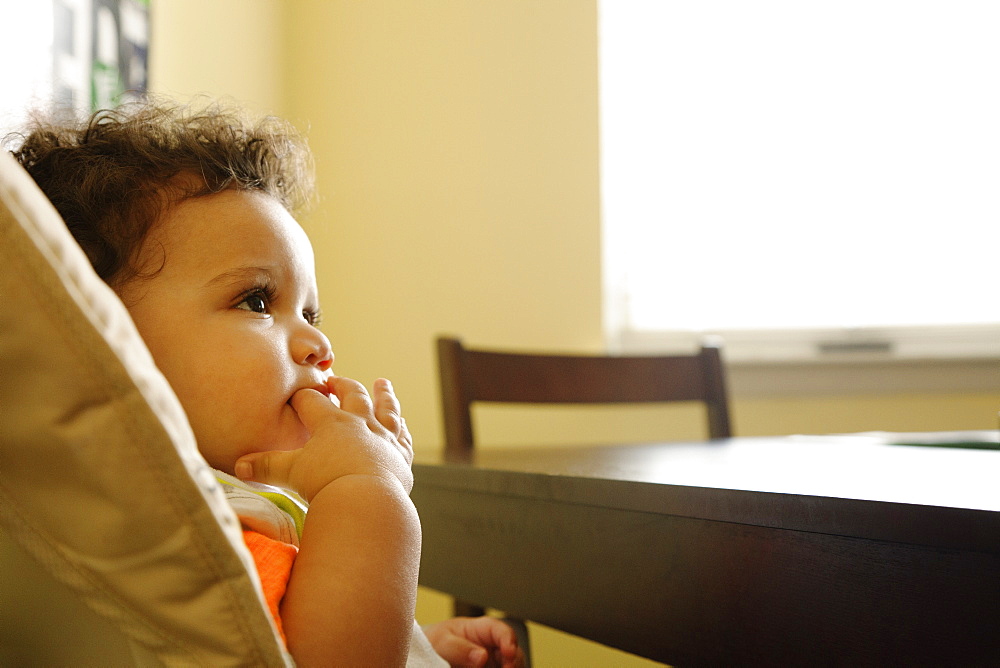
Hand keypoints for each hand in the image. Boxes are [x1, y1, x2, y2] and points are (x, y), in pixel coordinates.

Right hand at [234, 376, 413, 501]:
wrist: (366, 499)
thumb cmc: (325, 483)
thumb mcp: (291, 473)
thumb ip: (266, 466)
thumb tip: (239, 465)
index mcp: (331, 423)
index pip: (312, 401)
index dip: (303, 396)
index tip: (297, 395)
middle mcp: (360, 423)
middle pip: (352, 394)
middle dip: (342, 385)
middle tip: (336, 380)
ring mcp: (384, 437)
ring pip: (385, 409)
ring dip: (384, 395)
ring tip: (382, 383)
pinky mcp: (400, 456)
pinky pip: (403, 438)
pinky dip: (402, 430)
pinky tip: (402, 424)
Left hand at [423, 617, 525, 667]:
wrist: (427, 656)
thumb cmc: (436, 642)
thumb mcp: (442, 641)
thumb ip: (459, 648)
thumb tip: (481, 656)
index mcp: (482, 629)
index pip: (502, 631)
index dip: (509, 640)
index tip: (509, 653)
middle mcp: (492, 647)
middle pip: (513, 653)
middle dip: (513, 662)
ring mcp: (493, 663)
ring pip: (511, 666)